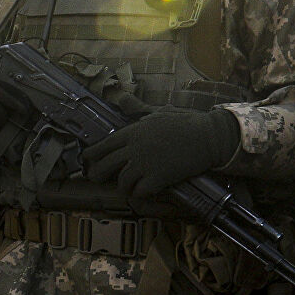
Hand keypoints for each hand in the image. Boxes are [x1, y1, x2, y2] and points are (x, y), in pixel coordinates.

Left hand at [82, 109, 237, 198]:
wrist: (208, 136)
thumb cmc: (185, 123)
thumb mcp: (157, 113)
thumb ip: (138, 110)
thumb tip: (123, 100)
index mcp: (132, 132)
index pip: (103, 146)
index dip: (92, 155)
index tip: (87, 160)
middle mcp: (134, 148)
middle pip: (105, 166)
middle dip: (98, 174)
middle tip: (97, 179)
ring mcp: (145, 164)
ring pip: (122, 182)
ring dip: (123, 187)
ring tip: (126, 188)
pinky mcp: (158, 177)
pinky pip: (139, 192)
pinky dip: (139, 194)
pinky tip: (142, 193)